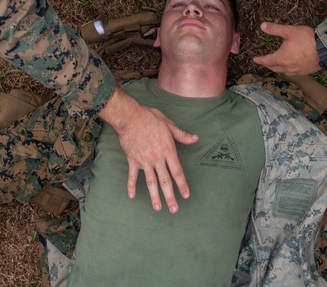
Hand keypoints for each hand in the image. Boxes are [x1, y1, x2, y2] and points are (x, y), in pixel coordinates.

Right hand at [99, 89, 198, 212]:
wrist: (130, 117)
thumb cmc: (150, 118)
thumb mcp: (169, 124)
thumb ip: (182, 135)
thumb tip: (196, 138)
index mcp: (168, 150)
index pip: (177, 172)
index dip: (182, 185)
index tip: (186, 196)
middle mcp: (157, 158)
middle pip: (165, 181)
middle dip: (170, 197)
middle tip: (174, 210)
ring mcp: (144, 161)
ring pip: (151, 182)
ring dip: (155, 196)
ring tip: (158, 208)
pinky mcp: (133, 160)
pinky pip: (132, 176)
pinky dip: (131, 186)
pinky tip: (132, 196)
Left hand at [253, 22, 321, 75]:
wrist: (325, 49)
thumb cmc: (306, 39)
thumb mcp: (289, 31)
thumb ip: (275, 29)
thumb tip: (262, 26)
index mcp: (281, 58)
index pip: (266, 60)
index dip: (259, 60)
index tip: (254, 59)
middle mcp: (287, 67)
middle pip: (274, 68)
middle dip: (268, 65)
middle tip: (264, 62)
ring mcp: (297, 71)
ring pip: (284, 72)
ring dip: (278, 69)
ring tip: (276, 65)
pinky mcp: (306, 72)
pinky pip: (293, 73)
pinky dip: (288, 70)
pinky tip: (291, 67)